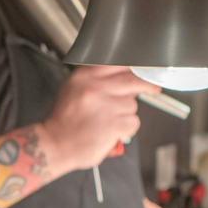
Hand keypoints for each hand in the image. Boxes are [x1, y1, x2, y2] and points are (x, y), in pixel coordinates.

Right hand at [39, 66, 154, 173]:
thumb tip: (125, 73)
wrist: (54, 144)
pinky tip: (112, 131)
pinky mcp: (113, 124)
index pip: (119, 63)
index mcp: (84, 76)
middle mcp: (94, 88)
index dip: (136, 66)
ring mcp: (105, 106)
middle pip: (133, 80)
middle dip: (147, 85)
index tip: (145, 69)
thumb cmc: (65, 120)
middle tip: (153, 88)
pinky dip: (126, 129)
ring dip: (126, 114)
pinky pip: (132, 122)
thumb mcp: (74, 88)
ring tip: (108, 120)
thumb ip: (96, 78)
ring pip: (132, 105)